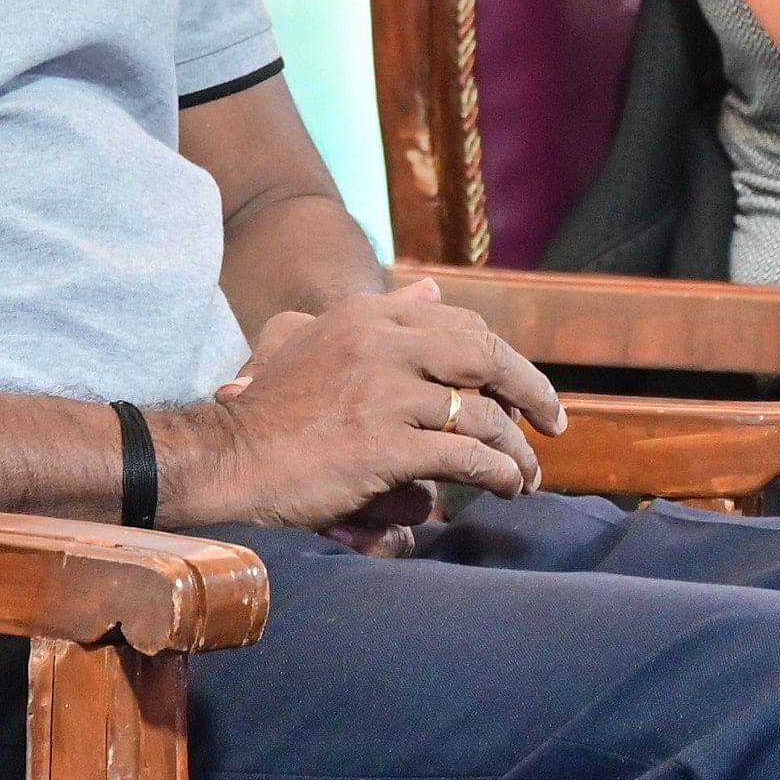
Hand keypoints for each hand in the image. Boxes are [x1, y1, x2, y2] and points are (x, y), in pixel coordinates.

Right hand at [161, 280, 567, 537]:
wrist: (227, 457)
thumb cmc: (267, 407)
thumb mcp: (309, 338)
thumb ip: (372, 314)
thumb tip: (433, 292)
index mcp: (368, 315)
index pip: (463, 325)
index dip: (504, 359)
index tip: (523, 390)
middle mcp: (382, 344)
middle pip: (486, 360)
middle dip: (531, 395)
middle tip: (553, 428)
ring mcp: (386, 394)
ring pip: (482, 416)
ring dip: (516, 451)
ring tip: (527, 477)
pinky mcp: (385, 445)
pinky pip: (464, 456)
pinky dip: (495, 473)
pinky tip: (505, 487)